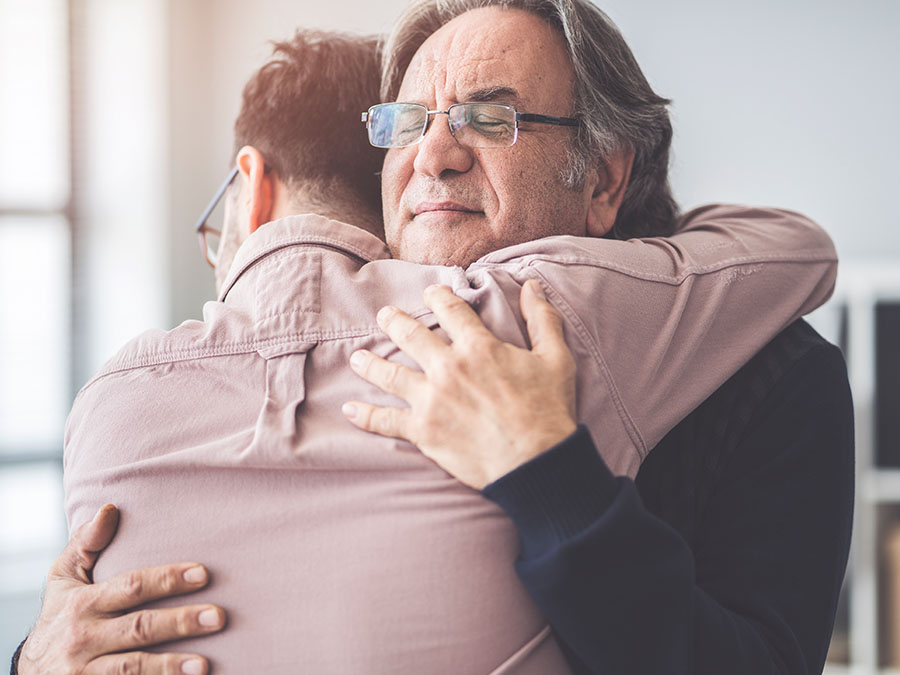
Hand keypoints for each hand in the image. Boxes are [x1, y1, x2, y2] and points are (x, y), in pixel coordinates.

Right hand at [19, 504, 224, 674]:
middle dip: (180, 622)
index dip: (167, 579)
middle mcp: (84, 638)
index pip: (132, 587)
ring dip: (169, 666)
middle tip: (219, 616)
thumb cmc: (59, 617)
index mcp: (83, 603)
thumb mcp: (63, 580)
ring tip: (204, 664)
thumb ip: (86, 544)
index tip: (204, 573)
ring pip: (132, 668)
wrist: (31, 673)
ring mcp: (86, 672)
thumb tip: (111, 508)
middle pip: (139, 628)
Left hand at [343, 280, 576, 488]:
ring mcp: (431, 399)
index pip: (450, 310)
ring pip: (389, 373)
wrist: (535, 463)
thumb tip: (533, 286)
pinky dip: (365, 415)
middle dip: (394, 321)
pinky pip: (385, 420)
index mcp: (478, 347)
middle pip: (410, 335)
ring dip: (370, 363)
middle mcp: (448, 368)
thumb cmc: (548, 410)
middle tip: (384, 315)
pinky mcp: (423, 430)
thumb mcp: (555, 358)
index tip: (431, 293)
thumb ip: (542, 319)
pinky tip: (350, 409)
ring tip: (358, 358)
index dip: (438, 296)